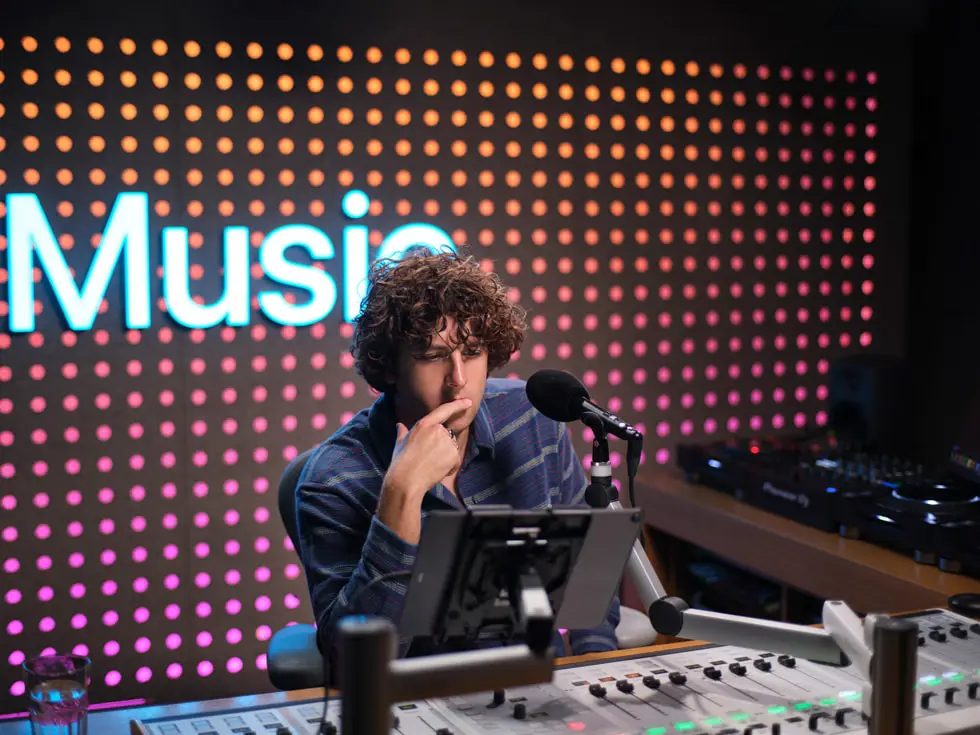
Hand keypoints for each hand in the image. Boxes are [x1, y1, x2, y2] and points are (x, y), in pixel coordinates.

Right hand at [378, 398, 471, 541]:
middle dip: (441, 445)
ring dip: (445, 456)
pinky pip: (455, 460)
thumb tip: (399, 426)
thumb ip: (402, 432)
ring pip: (451, 448)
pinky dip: (449, 467)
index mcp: (425, 424)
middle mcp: (438, 430)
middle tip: (428, 457)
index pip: (445, 410)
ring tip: (431, 464)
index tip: (468, 402)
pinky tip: (437, 471)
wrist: (406, 480)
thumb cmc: (401, 462)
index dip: (458, 405)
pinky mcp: (453, 455)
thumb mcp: (400, 443)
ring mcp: (447, 442)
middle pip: (447, 435)